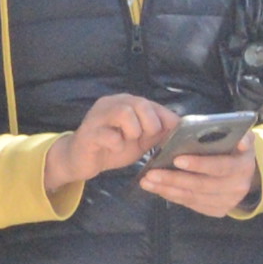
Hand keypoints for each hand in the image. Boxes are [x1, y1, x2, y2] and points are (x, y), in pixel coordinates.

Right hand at [46, 94, 176, 191]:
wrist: (81, 160)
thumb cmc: (112, 147)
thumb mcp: (140, 140)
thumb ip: (158, 131)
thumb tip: (180, 126)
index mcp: (126, 103)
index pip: (152, 104)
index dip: (165, 118)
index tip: (171, 133)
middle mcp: (111, 104)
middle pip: (140, 104)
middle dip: (150, 124)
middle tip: (145, 138)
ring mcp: (97, 117)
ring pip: (124, 113)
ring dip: (134, 130)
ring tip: (129, 141)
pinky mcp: (88, 133)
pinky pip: (108, 135)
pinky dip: (117, 143)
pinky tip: (115, 148)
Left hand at [139, 137, 259, 216]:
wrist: (246, 175)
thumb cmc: (236, 151)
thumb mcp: (244, 140)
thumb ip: (243, 136)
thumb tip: (242, 141)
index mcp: (243, 167)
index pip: (220, 166)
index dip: (199, 164)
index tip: (177, 159)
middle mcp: (237, 187)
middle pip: (201, 185)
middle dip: (174, 179)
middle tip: (151, 173)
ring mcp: (226, 202)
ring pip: (192, 197)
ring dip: (167, 189)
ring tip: (147, 181)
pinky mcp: (217, 210)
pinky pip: (190, 204)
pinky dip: (172, 196)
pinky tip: (158, 188)